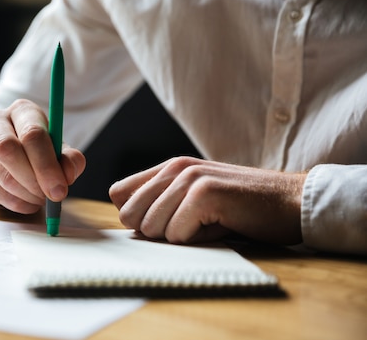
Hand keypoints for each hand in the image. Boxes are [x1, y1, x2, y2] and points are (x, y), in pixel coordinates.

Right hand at [0, 99, 85, 213]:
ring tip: (42, 198)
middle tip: (51, 196)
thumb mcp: (60, 148)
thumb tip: (67, 174)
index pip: (32, 133)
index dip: (47, 164)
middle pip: (8, 149)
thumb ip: (70, 159)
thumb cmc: (42, 147)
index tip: (60, 188)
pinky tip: (29, 202)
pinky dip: (16, 203)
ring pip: (1, 174)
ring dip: (26, 194)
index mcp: (22, 110)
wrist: (18, 151)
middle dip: (33, 179)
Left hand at [109, 156, 305, 244]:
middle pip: (129, 214)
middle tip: (187, 226)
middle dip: (154, 231)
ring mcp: (190, 178)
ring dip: (177, 236)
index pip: (119, 193)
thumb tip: (126, 221)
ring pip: (151, 227)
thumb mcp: (195, 198)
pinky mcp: (205, 194)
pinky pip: (176, 234)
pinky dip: (195, 240)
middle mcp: (175, 168)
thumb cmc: (241, 206)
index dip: (134, 216)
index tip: (160, 222)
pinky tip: (218, 225)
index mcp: (169, 168)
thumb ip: (162, 202)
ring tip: (206, 223)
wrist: (291, 201)